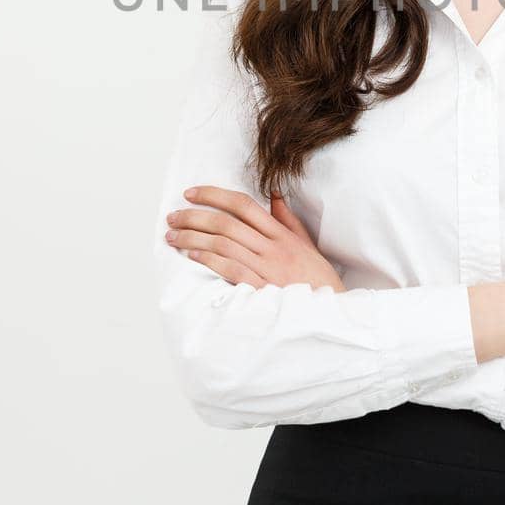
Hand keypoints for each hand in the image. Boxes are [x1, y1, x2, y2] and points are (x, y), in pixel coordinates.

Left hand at [164, 186, 346, 291]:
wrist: (330, 311)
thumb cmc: (316, 278)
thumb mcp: (305, 243)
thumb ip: (286, 218)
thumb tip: (274, 193)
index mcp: (281, 234)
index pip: (243, 205)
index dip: (214, 195)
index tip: (191, 193)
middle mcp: (272, 248)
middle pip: (226, 223)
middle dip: (194, 217)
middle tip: (173, 217)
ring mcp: (267, 268)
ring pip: (223, 245)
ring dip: (193, 239)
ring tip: (173, 237)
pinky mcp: (262, 289)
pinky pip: (231, 270)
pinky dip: (209, 261)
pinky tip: (192, 256)